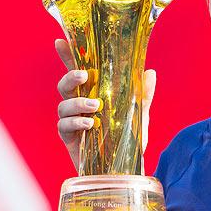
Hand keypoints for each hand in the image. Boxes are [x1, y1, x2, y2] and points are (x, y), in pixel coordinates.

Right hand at [55, 39, 156, 170]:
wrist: (124, 168)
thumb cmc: (127, 138)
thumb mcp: (139, 114)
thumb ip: (143, 95)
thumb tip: (150, 73)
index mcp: (91, 92)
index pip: (77, 70)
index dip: (67, 56)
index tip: (60, 42)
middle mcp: (77, 104)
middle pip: (64, 85)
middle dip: (70, 77)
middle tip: (84, 75)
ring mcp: (71, 121)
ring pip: (62, 105)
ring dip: (77, 102)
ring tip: (95, 107)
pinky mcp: (69, 138)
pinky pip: (63, 126)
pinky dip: (76, 122)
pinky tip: (90, 124)